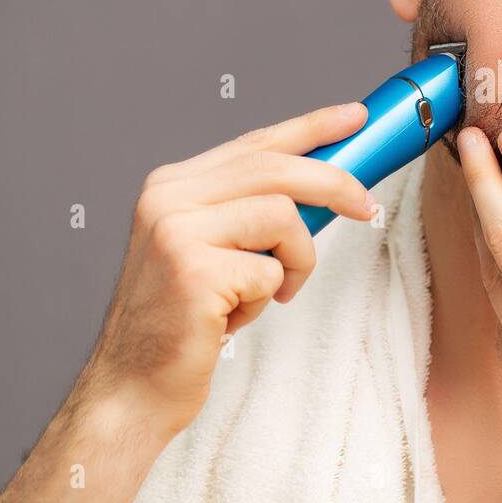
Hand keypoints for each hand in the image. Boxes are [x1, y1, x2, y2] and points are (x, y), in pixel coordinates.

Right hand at [82, 102, 376, 440]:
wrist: (134, 385)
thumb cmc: (184, 321)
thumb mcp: (211, 249)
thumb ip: (249, 211)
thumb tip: (325, 187)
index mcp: (173, 185)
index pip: (255, 143)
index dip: (312, 127)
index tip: (355, 117)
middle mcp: (169, 197)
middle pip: (278, 168)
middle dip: (336, 185)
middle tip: (367, 208)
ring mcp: (177, 232)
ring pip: (284, 217)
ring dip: (297, 262)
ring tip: (272, 292)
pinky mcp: (194, 271)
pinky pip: (272, 272)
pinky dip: (268, 299)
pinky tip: (233, 318)